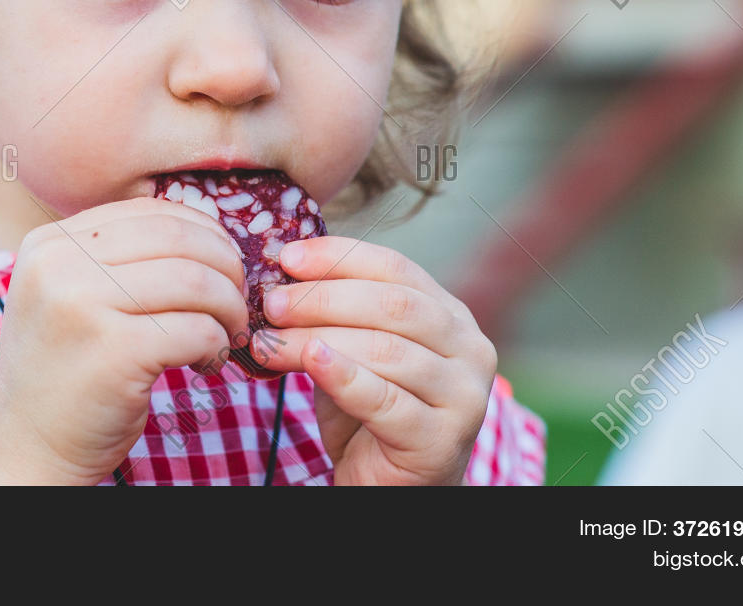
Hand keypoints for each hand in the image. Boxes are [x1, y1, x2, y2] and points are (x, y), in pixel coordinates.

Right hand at [0, 198, 248, 484]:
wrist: (22, 450)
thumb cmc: (62, 375)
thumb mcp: (68, 297)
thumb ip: (114, 259)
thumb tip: (206, 232)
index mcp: (49, 243)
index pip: (150, 212)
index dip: (203, 235)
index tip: (221, 269)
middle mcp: (59, 264)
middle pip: (180, 239)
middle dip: (227, 269)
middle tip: (235, 304)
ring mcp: (83, 306)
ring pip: (197, 281)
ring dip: (229, 309)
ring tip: (225, 335)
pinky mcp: (115, 352)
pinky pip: (198, 330)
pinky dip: (217, 346)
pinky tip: (206, 363)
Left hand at [248, 236, 496, 485]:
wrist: (390, 485)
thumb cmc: (369, 410)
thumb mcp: (354, 349)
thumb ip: (336, 312)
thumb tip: (282, 272)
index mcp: (451, 316)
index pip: (396, 269)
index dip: (338, 257)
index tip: (287, 258)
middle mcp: (470, 350)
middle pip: (393, 305)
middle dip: (323, 297)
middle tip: (272, 303)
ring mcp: (464, 397)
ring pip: (387, 350)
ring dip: (318, 337)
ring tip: (272, 340)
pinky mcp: (441, 440)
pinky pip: (386, 401)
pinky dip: (344, 376)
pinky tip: (312, 360)